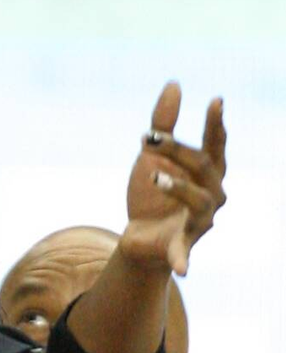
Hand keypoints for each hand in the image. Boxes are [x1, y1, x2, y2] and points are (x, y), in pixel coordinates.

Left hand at [122, 82, 226, 276]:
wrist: (137, 237)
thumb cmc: (153, 194)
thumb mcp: (153, 157)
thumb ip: (164, 124)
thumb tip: (175, 84)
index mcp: (207, 173)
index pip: (216, 145)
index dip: (216, 125)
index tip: (215, 101)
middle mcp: (211, 196)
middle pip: (204, 167)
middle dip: (179, 150)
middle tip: (148, 136)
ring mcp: (199, 222)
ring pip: (199, 201)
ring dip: (179, 188)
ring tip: (155, 176)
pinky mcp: (181, 245)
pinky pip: (184, 252)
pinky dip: (183, 259)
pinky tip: (182, 268)